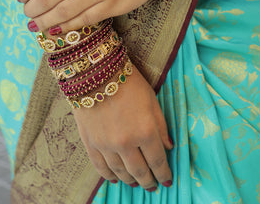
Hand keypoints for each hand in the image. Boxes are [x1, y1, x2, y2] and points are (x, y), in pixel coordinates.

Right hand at [73, 65, 172, 189]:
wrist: (96, 72)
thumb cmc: (129, 82)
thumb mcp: (152, 100)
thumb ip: (161, 125)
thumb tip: (169, 147)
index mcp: (145, 131)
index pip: (157, 161)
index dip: (164, 173)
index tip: (168, 181)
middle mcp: (126, 143)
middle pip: (139, 171)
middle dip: (149, 181)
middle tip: (153, 186)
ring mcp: (106, 145)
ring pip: (120, 172)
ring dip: (131, 180)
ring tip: (137, 183)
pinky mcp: (90, 143)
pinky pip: (101, 168)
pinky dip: (110, 177)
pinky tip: (116, 179)